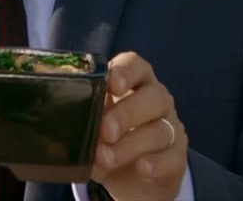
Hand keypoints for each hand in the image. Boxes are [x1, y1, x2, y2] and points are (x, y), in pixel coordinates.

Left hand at [90, 52, 187, 200]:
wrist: (132, 176)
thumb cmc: (108, 138)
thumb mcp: (94, 126)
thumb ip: (85, 120)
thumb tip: (64, 128)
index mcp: (134, 82)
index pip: (135, 65)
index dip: (125, 72)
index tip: (111, 85)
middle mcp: (156, 100)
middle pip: (153, 96)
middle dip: (127, 114)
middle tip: (105, 131)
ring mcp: (171, 127)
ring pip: (160, 130)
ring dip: (131, 145)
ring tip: (106, 159)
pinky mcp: (178, 156)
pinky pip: (172, 156)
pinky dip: (156, 163)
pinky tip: (140, 168)